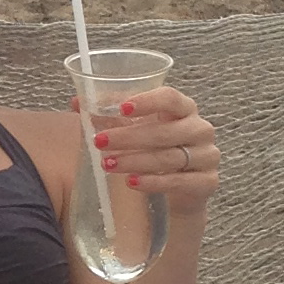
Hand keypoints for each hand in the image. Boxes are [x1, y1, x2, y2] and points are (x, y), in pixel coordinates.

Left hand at [75, 79, 220, 212]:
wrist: (185, 186)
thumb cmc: (159, 148)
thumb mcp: (138, 129)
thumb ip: (111, 116)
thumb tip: (77, 102)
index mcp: (185, 108)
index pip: (170, 98)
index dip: (146, 102)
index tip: (120, 109)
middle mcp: (200, 129)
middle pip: (164, 131)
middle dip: (128, 137)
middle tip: (99, 141)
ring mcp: (207, 156)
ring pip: (168, 157)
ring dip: (134, 161)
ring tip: (107, 164)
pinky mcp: (207, 182)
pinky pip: (178, 181)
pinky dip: (152, 182)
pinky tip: (131, 182)